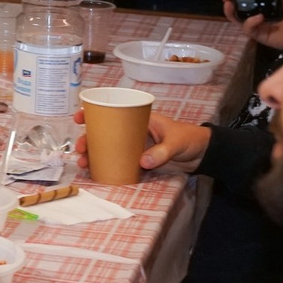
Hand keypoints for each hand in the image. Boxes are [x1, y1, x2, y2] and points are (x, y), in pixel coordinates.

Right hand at [73, 110, 209, 173]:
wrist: (204, 154)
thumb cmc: (190, 140)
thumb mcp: (176, 143)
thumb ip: (161, 152)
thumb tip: (142, 162)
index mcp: (138, 119)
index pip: (111, 111)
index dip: (92, 112)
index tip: (79, 118)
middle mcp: (131, 131)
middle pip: (103, 132)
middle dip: (87, 139)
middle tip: (80, 149)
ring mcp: (133, 145)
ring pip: (106, 147)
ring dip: (92, 154)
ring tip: (84, 163)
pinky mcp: (137, 159)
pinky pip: (117, 160)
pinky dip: (104, 164)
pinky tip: (95, 171)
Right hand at [222, 0, 282, 49]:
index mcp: (264, 3)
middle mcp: (257, 13)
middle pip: (237, 7)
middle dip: (228, 0)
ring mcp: (257, 25)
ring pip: (237, 19)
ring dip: (230, 12)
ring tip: (229, 4)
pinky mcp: (258, 35)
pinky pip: (248, 29)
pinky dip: (250, 22)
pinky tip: (258, 17)